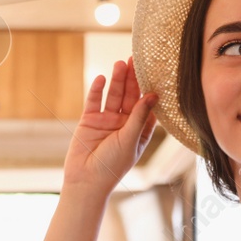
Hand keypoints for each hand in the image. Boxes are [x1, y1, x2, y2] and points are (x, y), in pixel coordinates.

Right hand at [62, 59, 158, 191]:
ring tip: (120, 64)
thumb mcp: (130, 140)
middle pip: (130, 97)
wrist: (86, 180)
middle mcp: (124, 124)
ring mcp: (107, 121)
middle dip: (133, 79)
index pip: (146, 106)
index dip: (149, 90)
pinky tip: (102, 78)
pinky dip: (97, 90)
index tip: (155, 72)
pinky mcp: (89, 120)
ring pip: (113, 96)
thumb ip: (139, 116)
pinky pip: (94, 101)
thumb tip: (153, 95)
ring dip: (117, 80)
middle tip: (136, 60)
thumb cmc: (113, 166)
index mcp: (139, 130)